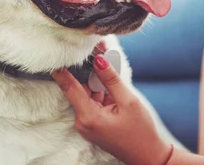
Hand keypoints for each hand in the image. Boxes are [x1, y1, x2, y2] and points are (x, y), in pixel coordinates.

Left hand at [52, 53, 172, 164]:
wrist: (148, 156)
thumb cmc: (141, 131)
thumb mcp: (128, 101)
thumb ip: (111, 79)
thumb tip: (98, 58)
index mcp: (88, 117)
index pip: (69, 88)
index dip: (62, 70)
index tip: (55, 56)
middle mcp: (83, 121)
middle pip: (79, 88)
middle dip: (87, 69)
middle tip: (97, 48)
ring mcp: (88, 123)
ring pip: (87, 93)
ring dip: (96, 78)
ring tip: (105, 58)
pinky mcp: (94, 123)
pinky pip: (93, 101)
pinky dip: (100, 90)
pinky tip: (109, 78)